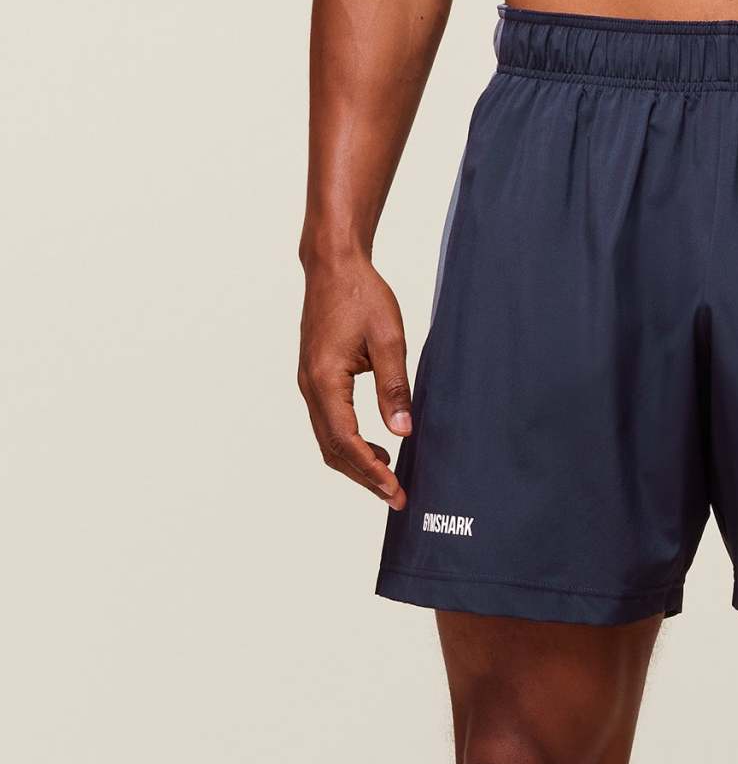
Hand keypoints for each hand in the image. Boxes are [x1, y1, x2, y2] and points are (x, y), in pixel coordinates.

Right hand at [298, 255, 412, 509]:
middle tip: (396, 498)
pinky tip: (376, 449)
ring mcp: (309, 384)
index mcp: (325, 379)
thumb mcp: (389, 340)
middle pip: (333, 450)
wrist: (334, 265)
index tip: (395, 491)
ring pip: (328, 440)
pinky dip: (349, 444)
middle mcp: (310, 386)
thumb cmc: (361, 294)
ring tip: (389, 480)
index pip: (346, 440)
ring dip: (356, 464)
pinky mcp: (315, 379)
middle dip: (364, 478)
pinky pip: (328, 424)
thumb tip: (402, 433)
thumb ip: (395, 389)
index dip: (371, 471)